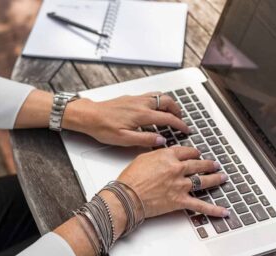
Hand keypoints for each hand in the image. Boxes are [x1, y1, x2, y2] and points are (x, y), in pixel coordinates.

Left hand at [63, 92, 188, 146]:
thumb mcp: (124, 139)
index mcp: (142, 114)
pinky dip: (159, 100)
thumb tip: (161, 140)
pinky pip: (151, 95)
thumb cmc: (103, 127)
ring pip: (159, 95)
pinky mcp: (130, 97)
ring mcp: (136, 98)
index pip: (168, 118)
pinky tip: (155, 108)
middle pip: (167, 101)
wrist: (88, 115)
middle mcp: (141, 103)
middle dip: (178, 110)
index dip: (180, 124)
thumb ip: (145, 139)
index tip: (186, 129)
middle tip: (181, 120)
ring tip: (172, 112)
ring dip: (169, 103)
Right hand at [118, 146, 228, 217]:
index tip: (197, 153)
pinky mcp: (180, 201)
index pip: (186, 152)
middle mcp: (177, 169)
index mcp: (168, 157)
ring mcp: (180, 185)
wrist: (127, 196)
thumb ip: (157, 155)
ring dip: (215, 179)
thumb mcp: (143, 158)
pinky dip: (213, 209)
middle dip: (208, 164)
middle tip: (214, 164)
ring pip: (203, 181)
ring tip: (222, 177)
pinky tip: (223, 211)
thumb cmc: (131, 178)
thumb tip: (164, 154)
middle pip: (198, 164)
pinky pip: (200, 206)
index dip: (194, 152)